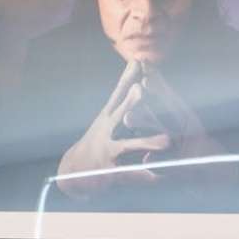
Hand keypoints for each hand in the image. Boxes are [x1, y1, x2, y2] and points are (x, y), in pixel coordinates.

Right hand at [56, 64, 174, 184]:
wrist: (72, 171)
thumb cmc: (95, 141)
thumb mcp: (106, 116)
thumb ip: (123, 94)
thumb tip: (136, 68)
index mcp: (108, 117)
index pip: (119, 94)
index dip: (128, 78)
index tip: (139, 61)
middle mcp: (106, 131)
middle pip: (119, 114)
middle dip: (130, 102)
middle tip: (141, 89)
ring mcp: (107, 151)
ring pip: (128, 145)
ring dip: (146, 143)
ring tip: (166, 141)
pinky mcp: (109, 171)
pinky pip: (129, 173)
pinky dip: (142, 175)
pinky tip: (155, 176)